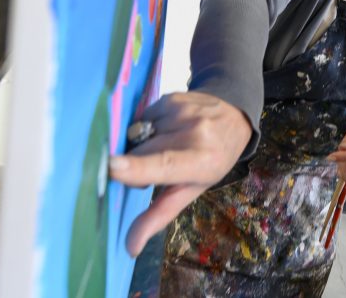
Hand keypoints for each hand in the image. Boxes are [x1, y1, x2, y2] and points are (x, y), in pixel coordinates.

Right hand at [108, 91, 252, 256]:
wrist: (233, 116)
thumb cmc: (212, 160)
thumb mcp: (192, 189)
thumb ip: (159, 215)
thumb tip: (130, 247)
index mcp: (201, 161)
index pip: (165, 165)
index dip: (137, 168)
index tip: (111, 168)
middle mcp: (193, 132)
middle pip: (140, 153)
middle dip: (135, 165)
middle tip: (155, 169)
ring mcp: (182, 111)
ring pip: (138, 136)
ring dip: (141, 146)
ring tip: (164, 145)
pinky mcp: (172, 97)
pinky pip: (143, 118)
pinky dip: (147, 128)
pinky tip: (165, 128)